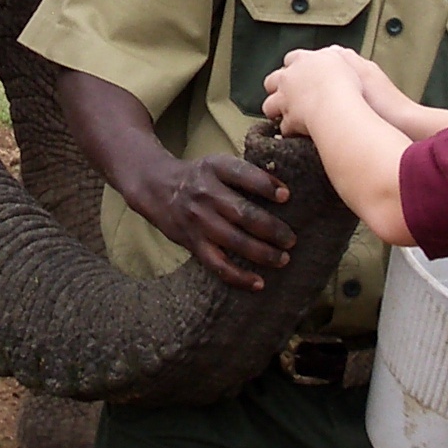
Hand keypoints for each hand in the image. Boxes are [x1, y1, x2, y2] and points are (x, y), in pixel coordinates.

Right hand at [122, 152, 295, 290]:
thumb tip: (285, 192)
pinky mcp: (193, 243)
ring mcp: (198, 220)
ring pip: (234, 241)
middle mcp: (205, 194)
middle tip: (291, 240)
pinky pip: (217, 264)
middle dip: (271, 229)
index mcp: (214, 168)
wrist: (156, 187)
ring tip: (283, 259)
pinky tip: (258, 283)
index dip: (265, 186)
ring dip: (262, 253)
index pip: (242, 175)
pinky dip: (238, 276)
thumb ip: (245, 174)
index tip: (286, 196)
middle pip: (242, 213)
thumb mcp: (217, 164)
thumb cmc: (199, 177)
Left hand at [260, 43, 372, 134]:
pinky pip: (284, 127)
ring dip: (276, 110)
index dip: (295, 67)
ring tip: (285, 116)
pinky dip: (289, 130)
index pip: (292, 59)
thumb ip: (336, 56)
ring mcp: (286, 100)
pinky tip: (296, 133)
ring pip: (270, 105)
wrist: (338, 106)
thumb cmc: (346, 83)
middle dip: (278, 88)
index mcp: (304, 60)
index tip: (300, 73)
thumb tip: (334, 52)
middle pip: (273, 80)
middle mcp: (289, 78)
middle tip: (288, 95)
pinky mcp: (289, 120)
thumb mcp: (346, 59)